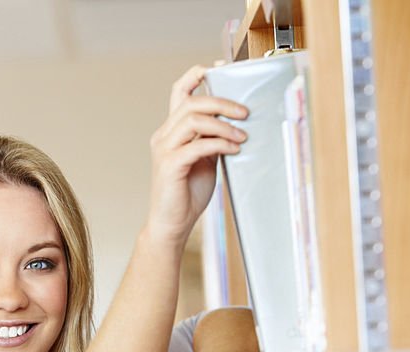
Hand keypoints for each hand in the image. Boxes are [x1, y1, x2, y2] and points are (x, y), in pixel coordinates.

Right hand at [146, 65, 248, 244]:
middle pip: (191, 103)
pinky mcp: (170, 166)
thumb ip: (213, 140)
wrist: (172, 224)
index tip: (220, 69)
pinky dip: (219, 144)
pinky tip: (234, 149)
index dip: (197, 75)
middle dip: (222, 103)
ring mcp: (165, 150)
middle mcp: (164, 135)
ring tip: (242, 137)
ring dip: (223, 125)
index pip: (179, 92)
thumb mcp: (205, 160)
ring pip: (193, 120)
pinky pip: (197, 145)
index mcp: (171, 130)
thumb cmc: (187, 194)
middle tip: (245, 112)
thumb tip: (236, 123)